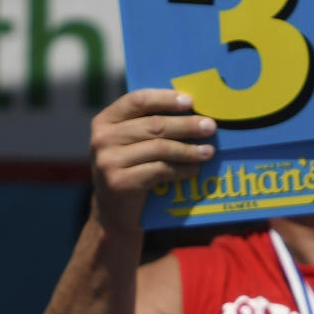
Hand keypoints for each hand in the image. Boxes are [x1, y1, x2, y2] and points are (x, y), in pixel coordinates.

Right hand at [89, 89, 216, 232]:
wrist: (113, 214)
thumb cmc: (129, 172)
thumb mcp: (129, 145)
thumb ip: (147, 126)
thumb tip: (190, 110)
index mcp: (105, 121)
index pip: (137, 100)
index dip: (165, 99)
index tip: (190, 101)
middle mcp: (103, 139)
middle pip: (153, 125)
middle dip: (186, 125)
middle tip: (210, 126)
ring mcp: (109, 161)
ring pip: (159, 148)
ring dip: (188, 150)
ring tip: (209, 151)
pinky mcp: (121, 183)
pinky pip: (160, 171)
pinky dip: (181, 170)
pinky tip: (194, 169)